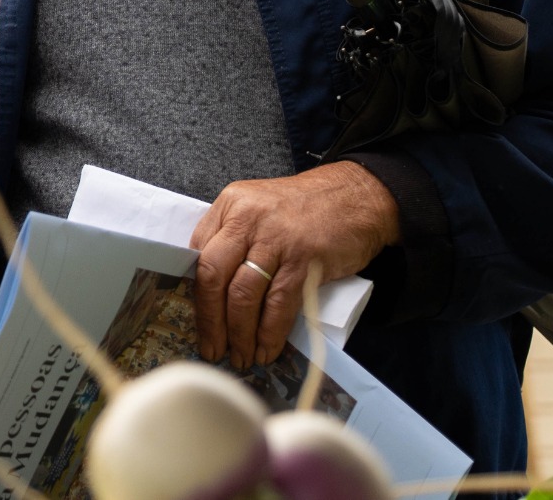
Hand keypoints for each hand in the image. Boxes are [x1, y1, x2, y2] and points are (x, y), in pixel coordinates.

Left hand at [188, 162, 399, 369]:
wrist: (358, 196)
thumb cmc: (306, 207)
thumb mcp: (259, 208)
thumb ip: (234, 238)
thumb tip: (214, 290)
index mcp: (230, 205)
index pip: (197, 254)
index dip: (194, 294)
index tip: (197, 322)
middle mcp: (247, 218)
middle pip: (213, 275)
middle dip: (210, 320)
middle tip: (213, 349)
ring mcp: (276, 238)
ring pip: (244, 294)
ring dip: (240, 333)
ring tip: (242, 356)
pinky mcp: (305, 259)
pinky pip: (279, 303)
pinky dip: (270, 332)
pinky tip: (266, 349)